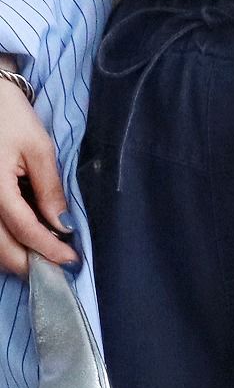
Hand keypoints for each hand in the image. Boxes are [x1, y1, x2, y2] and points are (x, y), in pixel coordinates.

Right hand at [0, 78, 82, 277]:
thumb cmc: (7, 114)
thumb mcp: (37, 148)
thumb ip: (49, 190)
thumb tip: (62, 225)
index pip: (24, 230)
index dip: (49, 249)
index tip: (72, 261)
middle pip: (1, 247)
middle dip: (30, 265)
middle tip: (59, 273)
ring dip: (15, 259)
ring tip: (44, 263)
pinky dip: (4, 243)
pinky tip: (24, 246)